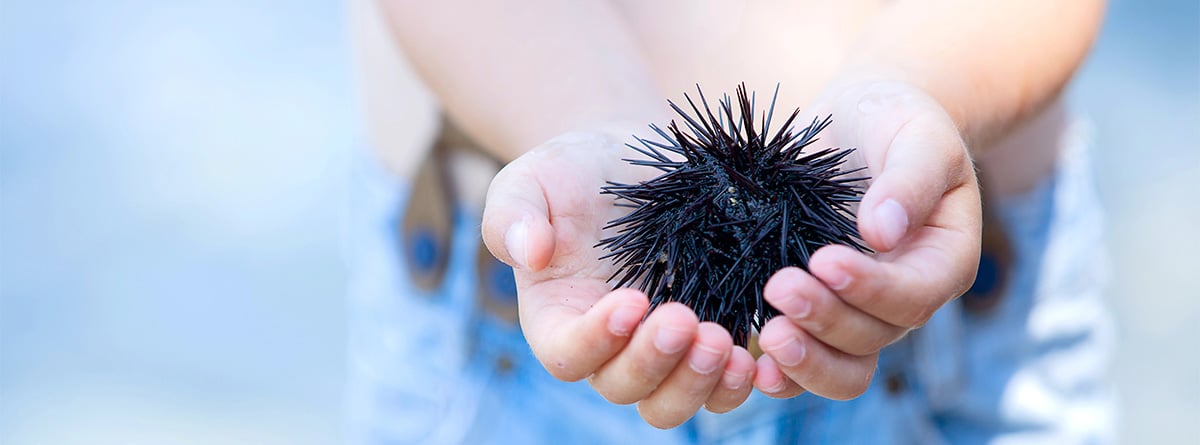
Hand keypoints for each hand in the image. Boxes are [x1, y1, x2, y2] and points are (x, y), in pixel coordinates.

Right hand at [482, 131, 757, 428]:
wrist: (632, 161)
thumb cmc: (571, 173)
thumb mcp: (529, 180)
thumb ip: (512, 215)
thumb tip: (528, 253)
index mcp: (558, 321)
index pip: (568, 355)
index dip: (597, 340)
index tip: (631, 300)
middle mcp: (609, 350)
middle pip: (627, 388)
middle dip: (657, 363)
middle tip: (686, 321)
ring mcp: (661, 351)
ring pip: (675, 401)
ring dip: (701, 383)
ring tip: (726, 343)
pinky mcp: (708, 337)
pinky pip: (721, 383)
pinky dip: (739, 380)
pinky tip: (759, 351)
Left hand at [753, 80, 981, 399]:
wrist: (859, 122)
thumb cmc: (896, 120)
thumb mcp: (915, 134)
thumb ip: (908, 179)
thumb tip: (883, 231)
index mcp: (942, 260)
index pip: (913, 295)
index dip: (871, 288)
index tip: (823, 260)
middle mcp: (905, 298)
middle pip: (873, 337)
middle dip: (826, 320)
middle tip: (778, 287)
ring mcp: (860, 312)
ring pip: (844, 366)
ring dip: (805, 359)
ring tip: (766, 334)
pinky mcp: (818, 311)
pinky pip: (806, 360)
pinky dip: (781, 372)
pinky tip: (751, 364)